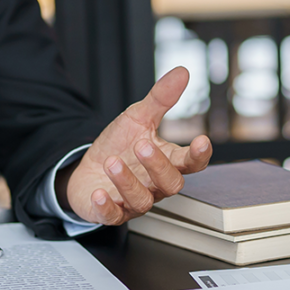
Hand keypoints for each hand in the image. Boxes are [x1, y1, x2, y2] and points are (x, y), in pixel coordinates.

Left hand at [59, 67, 211, 224]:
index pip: (192, 162)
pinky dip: (106, 206)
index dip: (199, 155)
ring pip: (142, 200)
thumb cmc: (119, 146)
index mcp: (167, 161)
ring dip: (127, 181)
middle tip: (141, 145)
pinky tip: (100, 193)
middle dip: (158, 165)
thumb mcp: (137, 118)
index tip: (201, 141)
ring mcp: (134, 201)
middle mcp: (155, 184)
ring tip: (112, 162)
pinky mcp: (111, 213)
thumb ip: (160, 99)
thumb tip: (181, 72)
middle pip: (171, 184)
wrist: (87, 168)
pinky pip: (113, 217)